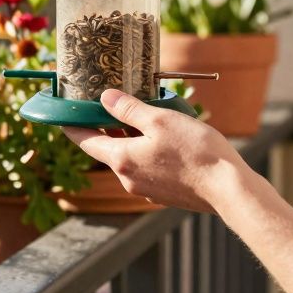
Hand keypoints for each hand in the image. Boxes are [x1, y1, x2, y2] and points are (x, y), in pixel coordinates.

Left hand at [62, 89, 251, 213]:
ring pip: (130, 159)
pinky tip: (165, 141)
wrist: (228, 189)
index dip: (73, 126)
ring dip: (132, 140)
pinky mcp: (164, 194)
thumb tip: (104, 98)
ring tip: (145, 118)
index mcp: (121, 160)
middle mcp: (128, 179)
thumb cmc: (195, 151)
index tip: (63, 116)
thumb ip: (128, 109)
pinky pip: (147, 169)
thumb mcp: (160, 120)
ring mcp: (146, 190)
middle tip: (110, 107)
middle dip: (108, 129)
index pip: (85, 142)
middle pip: (108, 150)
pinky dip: (148, 153)